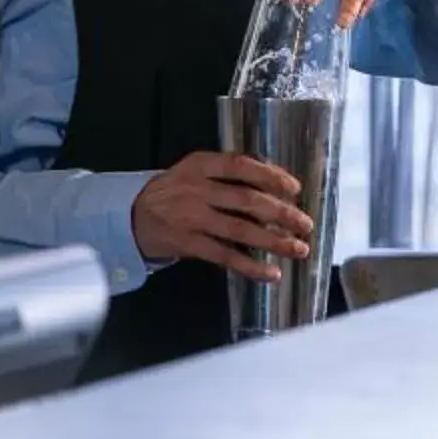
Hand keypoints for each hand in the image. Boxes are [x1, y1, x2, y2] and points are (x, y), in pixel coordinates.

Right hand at [130, 151, 312, 281]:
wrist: (132, 217)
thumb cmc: (175, 192)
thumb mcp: (195, 172)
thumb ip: (229, 174)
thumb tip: (277, 181)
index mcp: (201, 165)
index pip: (241, 166)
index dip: (271, 176)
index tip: (295, 189)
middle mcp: (196, 189)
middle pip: (247, 199)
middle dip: (282, 213)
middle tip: (305, 225)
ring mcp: (191, 218)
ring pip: (240, 230)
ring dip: (274, 241)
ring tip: (298, 249)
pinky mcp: (187, 244)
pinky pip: (225, 256)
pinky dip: (250, 266)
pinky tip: (271, 273)